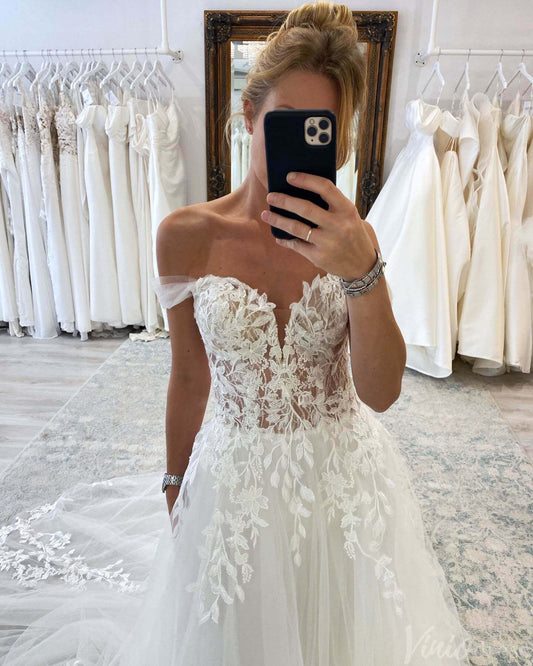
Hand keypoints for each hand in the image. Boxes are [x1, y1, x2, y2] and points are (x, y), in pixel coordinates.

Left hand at [261, 171, 376, 280]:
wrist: (362, 264)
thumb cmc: (351, 234)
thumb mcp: (349, 216)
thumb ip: (331, 205)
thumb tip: (301, 191)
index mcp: (346, 210)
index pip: (325, 188)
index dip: (305, 180)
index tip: (289, 176)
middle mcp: (338, 225)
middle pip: (305, 208)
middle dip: (284, 201)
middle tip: (270, 196)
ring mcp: (328, 242)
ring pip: (296, 228)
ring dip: (277, 220)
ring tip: (266, 214)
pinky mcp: (319, 257)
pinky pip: (296, 245)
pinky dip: (285, 240)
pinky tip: (278, 236)